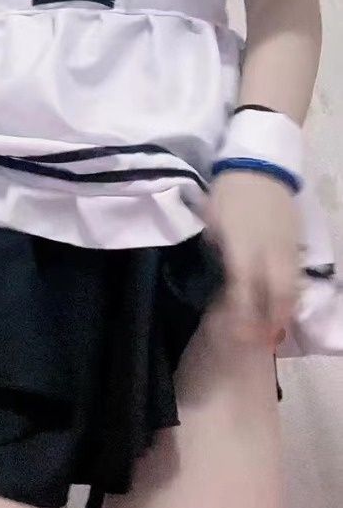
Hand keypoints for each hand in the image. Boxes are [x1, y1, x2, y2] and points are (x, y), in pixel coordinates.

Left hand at [206, 171, 300, 346]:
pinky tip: (279, 304)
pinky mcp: (296, 245)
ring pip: (292, 290)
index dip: (241, 314)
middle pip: (277, 296)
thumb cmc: (228, 194)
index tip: (233, 331)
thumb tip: (217, 276)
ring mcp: (287, 249)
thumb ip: (214, 251)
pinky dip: (289, 295)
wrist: (259, 168)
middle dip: (269, 322)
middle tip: (257, 340)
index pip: (244, 289)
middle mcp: (269, 252)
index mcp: (243, 246)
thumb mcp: (210, 222)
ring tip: (270, 329)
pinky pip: (297, 277)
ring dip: (282, 312)